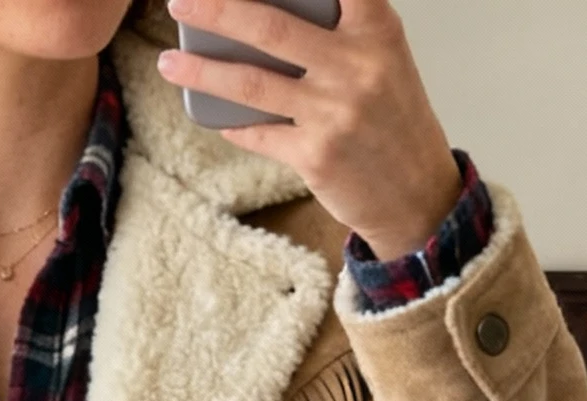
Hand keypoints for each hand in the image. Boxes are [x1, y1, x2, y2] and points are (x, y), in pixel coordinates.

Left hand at [158, 0, 461, 261]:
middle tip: (179, 1)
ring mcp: (333, 113)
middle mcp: (356, 66)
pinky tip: (215, 117)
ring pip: (251, 82)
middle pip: (269, 26)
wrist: (417, 196)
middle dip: (215, 10)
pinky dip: (231, 124)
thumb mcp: (383, 58)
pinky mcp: (315, 156)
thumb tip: (264, 15)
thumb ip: (343, 29)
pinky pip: (258, 133)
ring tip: (169, 61)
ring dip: (201, 70)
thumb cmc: (393, 120)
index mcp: (376, 30)